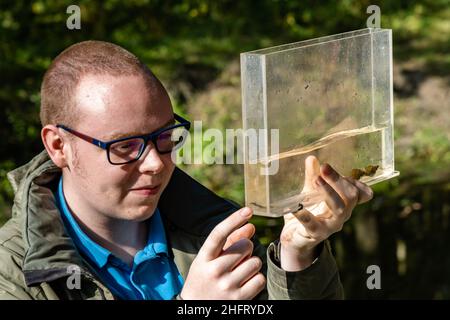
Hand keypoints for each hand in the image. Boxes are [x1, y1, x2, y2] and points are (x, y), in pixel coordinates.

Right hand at [180, 207, 265, 299]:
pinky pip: (260, 279)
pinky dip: (255, 280)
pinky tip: (244, 284)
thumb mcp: (210, 259)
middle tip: (236, 259)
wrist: (196, 308)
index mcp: (204, 258)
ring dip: (251, 265)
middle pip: (246, 246)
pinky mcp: (239, 299)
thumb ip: (230, 241)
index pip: (219, 234)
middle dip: (246, 249)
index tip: (247, 210)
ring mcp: (227, 286)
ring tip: (238, 273)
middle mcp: (214, 271)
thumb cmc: (205, 278)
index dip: (233, 220)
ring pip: (255, 262)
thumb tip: (250, 226)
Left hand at [280, 155, 372, 270]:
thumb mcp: (309, 192)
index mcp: (344, 203)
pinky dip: (305, 215)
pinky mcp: (315, 234)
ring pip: (339, 209)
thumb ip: (312, 176)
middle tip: (324, 168)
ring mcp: (330, 226)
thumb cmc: (308, 212)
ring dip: (328, 192)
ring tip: (316, 180)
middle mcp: (341, 214)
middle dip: (338, 180)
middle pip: (350, 196)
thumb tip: (312, 158)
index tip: (329, 166)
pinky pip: (313, 225)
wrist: (295, 239)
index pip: (358, 191)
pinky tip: (296, 208)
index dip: (352, 179)